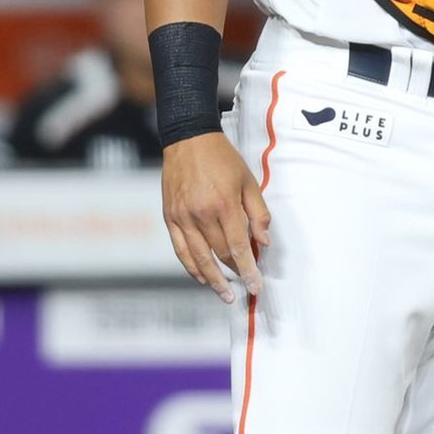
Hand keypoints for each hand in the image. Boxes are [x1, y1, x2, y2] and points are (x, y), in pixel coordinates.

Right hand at [161, 131, 270, 303]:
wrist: (188, 139)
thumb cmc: (222, 159)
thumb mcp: (248, 181)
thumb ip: (258, 213)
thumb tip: (263, 242)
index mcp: (224, 204)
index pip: (239, 246)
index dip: (248, 270)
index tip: (256, 285)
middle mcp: (201, 213)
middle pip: (220, 253)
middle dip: (234, 275)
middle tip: (244, 289)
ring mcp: (182, 216)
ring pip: (199, 258)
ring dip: (213, 279)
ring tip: (224, 294)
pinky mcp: (170, 217)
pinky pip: (180, 249)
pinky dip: (191, 267)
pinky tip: (201, 277)